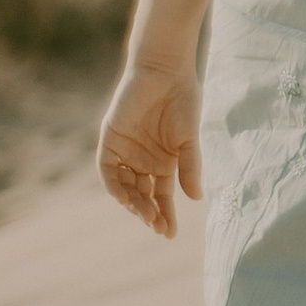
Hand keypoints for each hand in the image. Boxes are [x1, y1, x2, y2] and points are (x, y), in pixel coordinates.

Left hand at [99, 63, 203, 236]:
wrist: (164, 72)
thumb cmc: (183, 101)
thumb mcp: (189, 139)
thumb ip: (189, 167)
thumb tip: (196, 198)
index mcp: (164, 163)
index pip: (162, 196)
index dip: (166, 215)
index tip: (170, 234)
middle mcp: (143, 161)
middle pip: (143, 196)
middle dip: (149, 213)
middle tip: (157, 226)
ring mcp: (126, 152)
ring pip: (125, 187)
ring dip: (133, 203)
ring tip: (145, 214)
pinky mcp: (110, 140)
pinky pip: (109, 170)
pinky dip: (115, 185)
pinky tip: (125, 198)